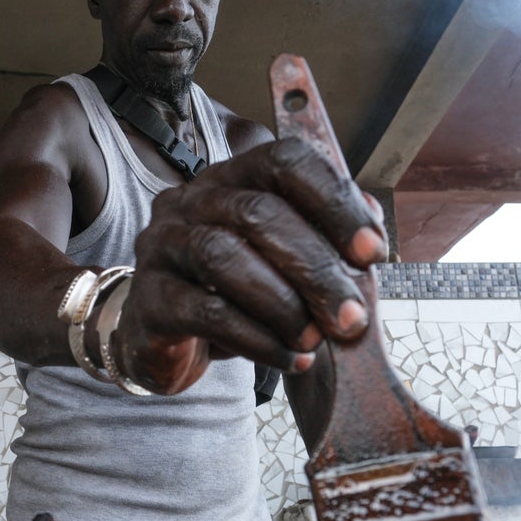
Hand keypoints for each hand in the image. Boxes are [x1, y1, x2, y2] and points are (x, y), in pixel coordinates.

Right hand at [116, 135, 385, 393]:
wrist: (166, 340)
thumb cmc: (234, 292)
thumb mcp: (282, 260)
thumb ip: (325, 236)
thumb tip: (372, 226)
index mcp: (230, 178)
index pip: (283, 162)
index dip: (334, 203)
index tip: (373, 253)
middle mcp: (189, 201)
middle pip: (255, 213)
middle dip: (314, 268)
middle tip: (351, 317)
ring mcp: (161, 246)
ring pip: (222, 256)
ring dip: (282, 303)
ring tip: (314, 340)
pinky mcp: (148, 299)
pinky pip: (204, 311)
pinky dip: (255, 338)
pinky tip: (288, 358)